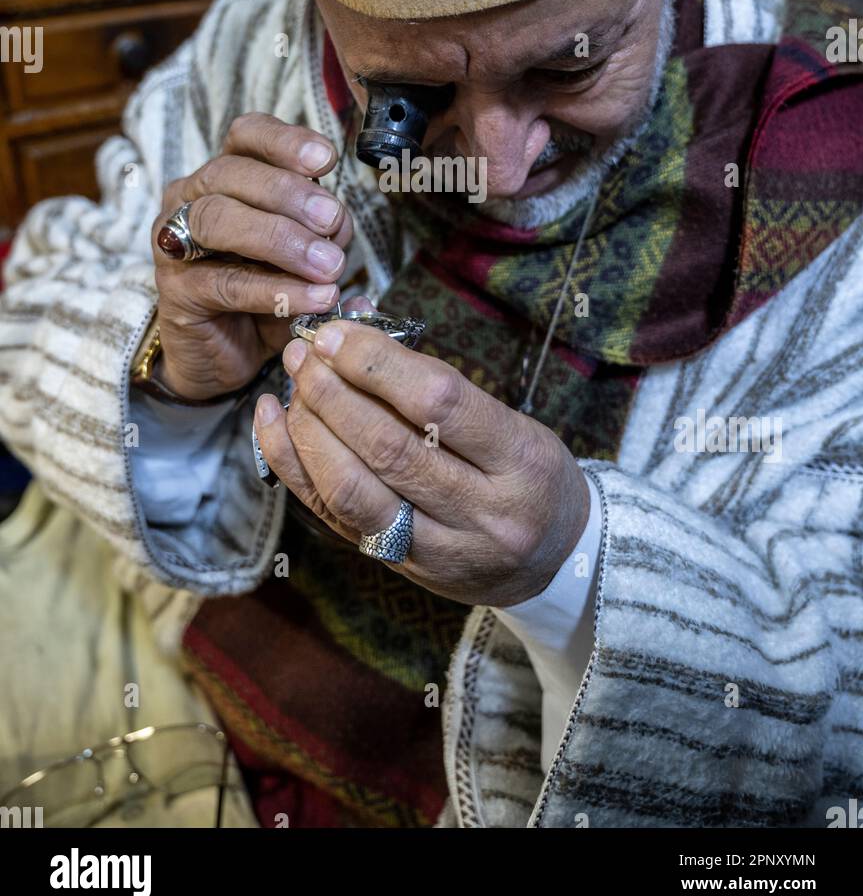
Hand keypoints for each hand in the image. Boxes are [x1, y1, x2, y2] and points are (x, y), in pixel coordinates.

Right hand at [151, 113, 352, 400]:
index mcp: (226, 176)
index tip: (326, 158)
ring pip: (217, 220)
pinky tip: (312, 298)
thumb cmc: (264, 294)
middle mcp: (190, 198)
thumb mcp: (304, 259)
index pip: (246, 136)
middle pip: (231, 173)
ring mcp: (174, 243)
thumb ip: (326, 240)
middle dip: (289, 193)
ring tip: (328, 265)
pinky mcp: (174, 292)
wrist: (223, 356)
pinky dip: (273, 289)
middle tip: (333, 219)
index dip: (285, 140)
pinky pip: (224, 282)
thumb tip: (345, 231)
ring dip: (280, 239)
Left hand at [253, 319, 589, 606]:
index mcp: (520, 462)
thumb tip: (358, 328)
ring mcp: (438, 549)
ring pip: (353, 491)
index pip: (439, 404)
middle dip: (333, 392)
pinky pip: (333, 517)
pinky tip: (274, 424)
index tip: (338, 332)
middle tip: (304, 351)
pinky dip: (295, 467)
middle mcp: (482, 513)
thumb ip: (441, 387)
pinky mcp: (401, 567)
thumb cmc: (530, 474)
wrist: (556, 561)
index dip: (378, 363)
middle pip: (389, 447)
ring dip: (310, 429)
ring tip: (293, 383)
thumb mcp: (514, 423)